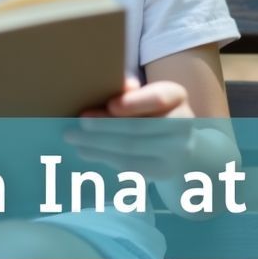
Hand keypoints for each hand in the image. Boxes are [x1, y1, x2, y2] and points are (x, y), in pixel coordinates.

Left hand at [64, 78, 195, 180]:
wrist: (177, 142)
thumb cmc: (151, 110)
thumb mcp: (145, 95)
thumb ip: (131, 91)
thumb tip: (122, 87)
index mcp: (177, 97)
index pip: (158, 99)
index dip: (133, 103)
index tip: (109, 105)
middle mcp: (183, 124)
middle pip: (139, 127)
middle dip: (104, 126)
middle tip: (78, 123)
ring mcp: (176, 152)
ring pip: (131, 149)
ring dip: (97, 144)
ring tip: (74, 139)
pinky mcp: (163, 171)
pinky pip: (130, 165)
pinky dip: (104, 157)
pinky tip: (86, 151)